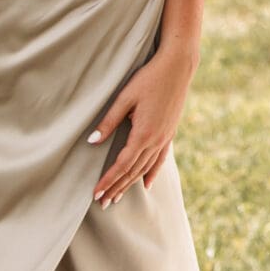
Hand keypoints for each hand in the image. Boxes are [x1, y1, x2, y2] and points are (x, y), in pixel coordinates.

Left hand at [88, 44, 194, 205]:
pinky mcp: (170, 133)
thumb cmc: (149, 78)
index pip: (122, 165)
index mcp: (143, 134)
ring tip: (117, 198)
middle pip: (133, 171)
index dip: (108, 180)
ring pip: (145, 168)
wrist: (178, 66)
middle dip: (117, 188)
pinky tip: (146, 184)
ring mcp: (165, 138)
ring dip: (130, 184)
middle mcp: (156, 140)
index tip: (95, 194)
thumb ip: (109, 121)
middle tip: (103, 204)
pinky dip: (152, 174)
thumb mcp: (125, 97)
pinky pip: (160, 159)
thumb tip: (91, 142)